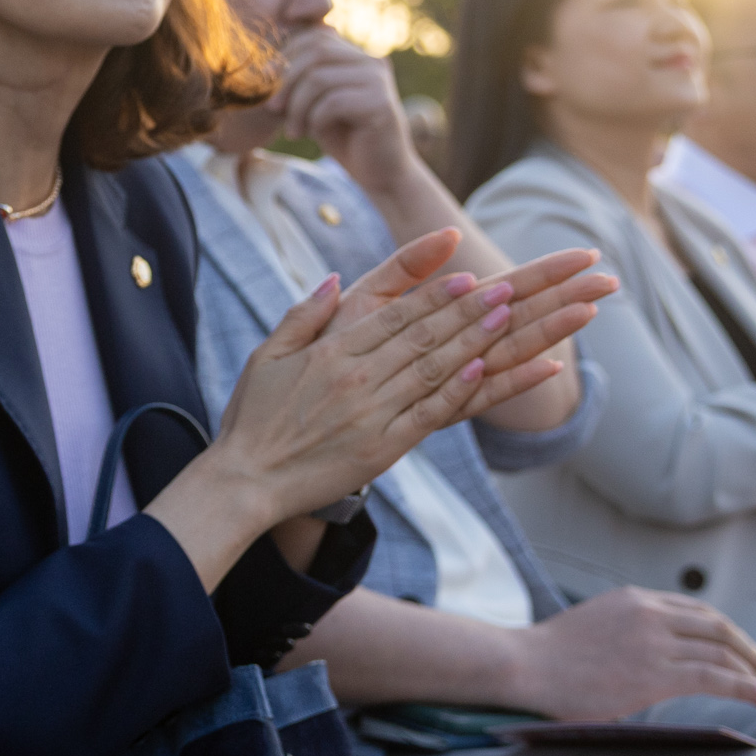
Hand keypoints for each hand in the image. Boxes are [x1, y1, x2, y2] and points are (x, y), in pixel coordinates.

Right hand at [203, 230, 604, 525]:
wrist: (247, 479)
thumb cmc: (253, 417)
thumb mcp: (265, 355)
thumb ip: (303, 315)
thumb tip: (335, 279)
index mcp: (330, 353)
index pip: (394, 316)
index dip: (434, 295)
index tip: (467, 276)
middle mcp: (357, 378)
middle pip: (423, 336)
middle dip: (468, 308)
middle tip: (506, 285)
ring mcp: (374, 413)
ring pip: (434, 368)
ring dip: (475, 339)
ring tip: (508, 314)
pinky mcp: (384, 447)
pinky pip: (429, 413)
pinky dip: (459, 389)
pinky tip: (486, 369)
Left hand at [269, 28, 422, 191]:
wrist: (381, 174)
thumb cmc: (346, 139)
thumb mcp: (318, 104)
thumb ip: (303, 80)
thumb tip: (270, 65)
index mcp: (357, 57)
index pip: (316, 37)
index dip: (286, 55)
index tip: (268, 82)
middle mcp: (372, 62)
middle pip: (316, 51)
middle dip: (287, 80)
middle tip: (273, 108)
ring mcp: (379, 81)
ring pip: (319, 78)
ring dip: (297, 106)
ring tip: (293, 130)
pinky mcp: (381, 104)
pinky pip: (332, 103)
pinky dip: (313, 119)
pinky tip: (309, 134)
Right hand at [503, 587, 755, 718]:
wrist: (524, 664)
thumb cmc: (549, 657)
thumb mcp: (594, 627)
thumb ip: (627, 633)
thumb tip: (647, 658)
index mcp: (634, 599)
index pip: (695, 611)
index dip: (726, 631)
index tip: (742, 650)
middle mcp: (650, 613)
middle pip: (717, 627)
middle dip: (749, 649)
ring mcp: (654, 642)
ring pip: (722, 651)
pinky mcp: (656, 673)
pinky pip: (715, 677)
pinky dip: (748, 687)